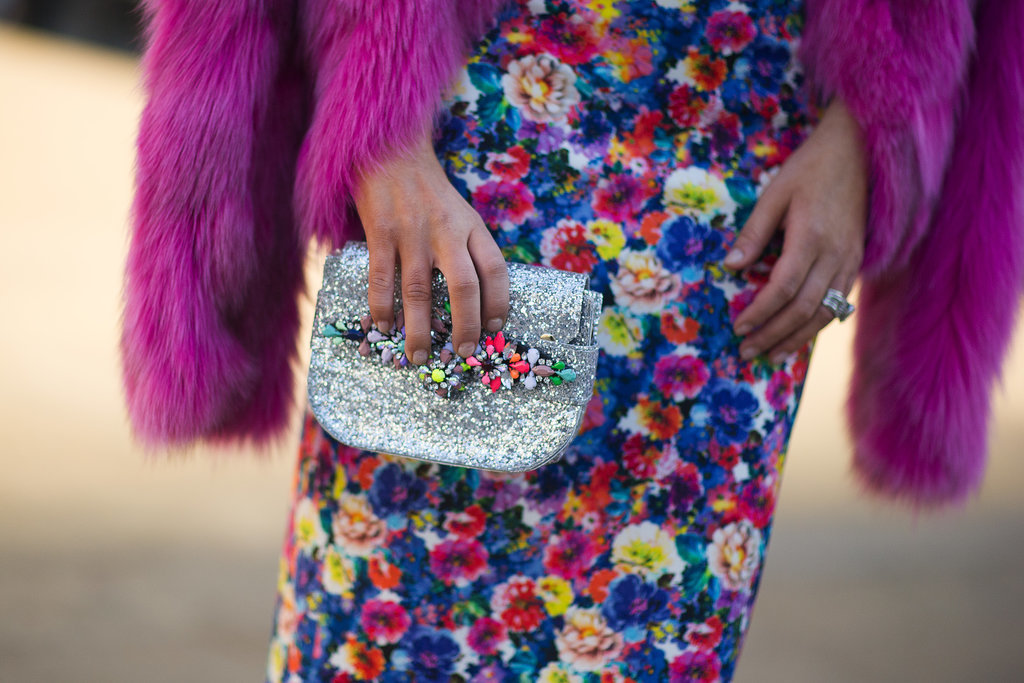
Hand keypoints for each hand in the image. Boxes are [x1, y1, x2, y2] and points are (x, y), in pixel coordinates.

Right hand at [351, 131, 509, 364]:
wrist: (390, 149)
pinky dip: (383, 308)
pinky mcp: (380, 232)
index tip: (495, 328)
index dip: (499, 302)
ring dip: (419, 330)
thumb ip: (467, 248)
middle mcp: (447, 231)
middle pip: (464, 286)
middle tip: (462, 353)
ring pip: (418, 292)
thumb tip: (473, 300)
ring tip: (419, 357)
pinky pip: (382, 279)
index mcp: (472, 226)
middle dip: (465, 326)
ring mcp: (412, 232)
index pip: (496, 269)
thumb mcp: (460, 213)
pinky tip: (384, 327)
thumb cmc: (428, 190)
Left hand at [725, 97, 866, 362]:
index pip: (783, 287)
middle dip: (774, 334)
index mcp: (811, 236)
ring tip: (771, 355)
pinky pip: (839, 304)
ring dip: (796, 338)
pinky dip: (818, 324)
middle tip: (747, 352)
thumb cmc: (810, 169)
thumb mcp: (775, 193)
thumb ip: (754, 232)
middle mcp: (835, 254)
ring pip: (825, 312)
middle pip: (804, 308)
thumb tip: (730, 266)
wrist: (858, 152)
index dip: (760, 312)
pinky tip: (799, 336)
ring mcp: (850, 261)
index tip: (738, 327)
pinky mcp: (857, 262)